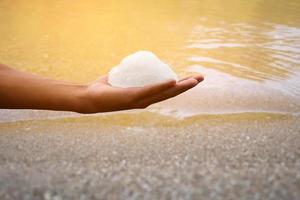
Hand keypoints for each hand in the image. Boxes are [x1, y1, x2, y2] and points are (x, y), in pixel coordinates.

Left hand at [83, 75, 203, 112]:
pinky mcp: (133, 97)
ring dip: (181, 86)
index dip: (181, 84)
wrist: (90, 98)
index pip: (167, 90)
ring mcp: (141, 100)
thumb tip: (132, 64)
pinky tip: (173, 81)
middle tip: (201, 78)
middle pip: (171, 92)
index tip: (193, 78)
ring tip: (194, 80)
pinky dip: (162, 86)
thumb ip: (128, 74)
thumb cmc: (105, 89)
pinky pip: (150, 90)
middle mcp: (146, 101)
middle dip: (187, 86)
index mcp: (145, 97)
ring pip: (165, 93)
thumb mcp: (121, 79)